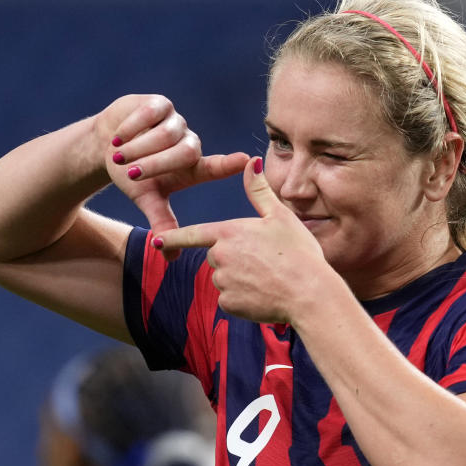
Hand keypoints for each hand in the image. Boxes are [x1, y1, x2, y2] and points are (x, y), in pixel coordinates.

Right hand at [96, 95, 248, 256]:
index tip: (247, 160)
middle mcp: (189, 142)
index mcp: (192, 168)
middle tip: (131, 174)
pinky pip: (151, 113)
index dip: (230, 164)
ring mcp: (176, 121)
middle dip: (157, 164)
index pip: (215, 166)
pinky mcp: (160, 104)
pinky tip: (119, 138)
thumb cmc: (132, 173)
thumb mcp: (147, 199)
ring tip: (119, 156)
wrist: (106, 144)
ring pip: (168, 133)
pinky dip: (132, 128)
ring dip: (141, 147)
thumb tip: (170, 258)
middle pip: (187, 152)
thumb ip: (161, 222)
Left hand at [154, 157, 328, 323]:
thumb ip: (259, 191)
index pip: (192, 234)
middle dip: (234, 258)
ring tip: (269, 277)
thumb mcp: (281, 216)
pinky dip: (244, 298)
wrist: (309, 294)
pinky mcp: (230, 304)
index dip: (172, 238)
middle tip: (265, 260)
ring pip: (224, 278)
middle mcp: (220, 257)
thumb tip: (251, 161)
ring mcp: (223, 282)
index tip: (155, 241)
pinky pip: (231, 299)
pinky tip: (265, 294)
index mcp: (229, 233)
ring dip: (240, 279)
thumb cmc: (298, 253)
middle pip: (217, 256)